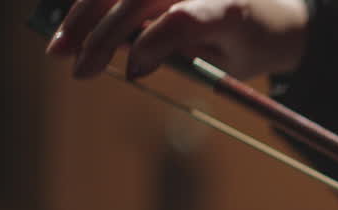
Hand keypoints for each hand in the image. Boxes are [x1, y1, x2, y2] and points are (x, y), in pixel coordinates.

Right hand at [46, 0, 310, 80]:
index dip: (150, 45)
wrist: (276, 16)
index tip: (132, 73)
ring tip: (61, 48)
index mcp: (230, 8)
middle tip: (76, 67)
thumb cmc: (253, 44)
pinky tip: (76, 26)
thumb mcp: (231, 64)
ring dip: (84, 13)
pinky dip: (94, 2)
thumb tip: (131, 59)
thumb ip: (186, 57)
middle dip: (99, 33)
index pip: (181, 19)